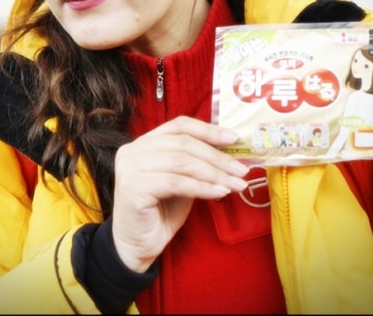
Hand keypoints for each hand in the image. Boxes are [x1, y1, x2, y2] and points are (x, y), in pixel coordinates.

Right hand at [111, 116, 247, 272]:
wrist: (136, 246)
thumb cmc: (160, 213)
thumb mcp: (182, 182)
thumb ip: (196, 164)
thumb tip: (231, 154)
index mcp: (143, 143)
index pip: (179, 126)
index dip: (208, 130)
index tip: (234, 138)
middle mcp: (132, 151)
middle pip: (183, 144)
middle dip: (217, 156)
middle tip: (241, 170)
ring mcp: (130, 168)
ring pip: (182, 162)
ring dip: (214, 173)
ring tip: (236, 184)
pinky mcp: (133, 188)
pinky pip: (176, 183)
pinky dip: (202, 187)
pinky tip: (220, 193)